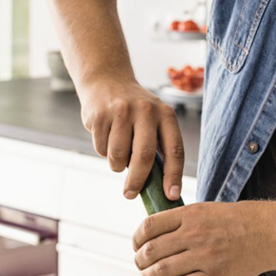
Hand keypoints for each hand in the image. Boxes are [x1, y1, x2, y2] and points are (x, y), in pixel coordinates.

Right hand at [78, 77, 184, 201]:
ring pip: (118, 156)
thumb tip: (161, 188)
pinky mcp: (99, 116)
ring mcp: (121, 112)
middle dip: (137, 181)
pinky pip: (101, 149)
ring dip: (116, 165)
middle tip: (130, 195)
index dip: (174, 175)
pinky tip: (106, 136)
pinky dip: (103, 151)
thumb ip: (158, 146)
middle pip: (144, 156)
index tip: (172, 196)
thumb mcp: (154, 119)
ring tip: (118, 154)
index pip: (175, 149)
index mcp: (165, 114)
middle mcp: (146, 111)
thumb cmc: (135, 110)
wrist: (107, 80)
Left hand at [132, 201, 275, 275]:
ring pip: (161, 271)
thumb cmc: (235, 221)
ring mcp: (203, 257)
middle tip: (139, 265)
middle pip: (151, 251)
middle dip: (139, 261)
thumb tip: (153, 237)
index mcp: (190, 215)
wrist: (266, 233)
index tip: (136, 245)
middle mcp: (193, 235)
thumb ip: (180, 221)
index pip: (149, 227)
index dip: (136, 239)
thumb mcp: (204, 210)